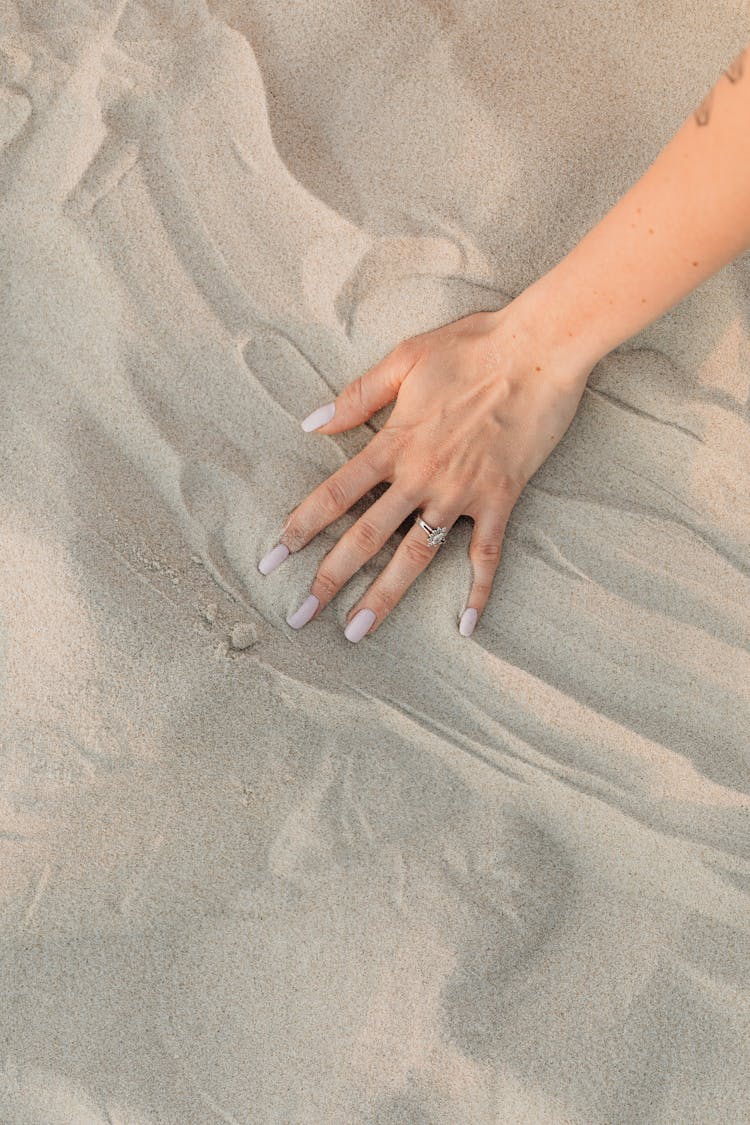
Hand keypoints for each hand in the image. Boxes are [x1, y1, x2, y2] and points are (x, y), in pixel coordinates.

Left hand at [258, 297, 596, 640]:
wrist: (540, 349)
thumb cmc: (472, 347)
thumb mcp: (405, 358)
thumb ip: (357, 395)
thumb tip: (310, 422)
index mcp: (394, 442)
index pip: (336, 493)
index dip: (300, 527)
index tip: (272, 558)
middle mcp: (421, 475)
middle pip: (366, 536)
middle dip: (328, 578)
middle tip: (299, 616)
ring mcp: (461, 492)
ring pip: (415, 555)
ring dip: (384, 597)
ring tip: (356, 631)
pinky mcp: (500, 499)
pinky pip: (487, 555)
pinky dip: (478, 591)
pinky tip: (467, 627)